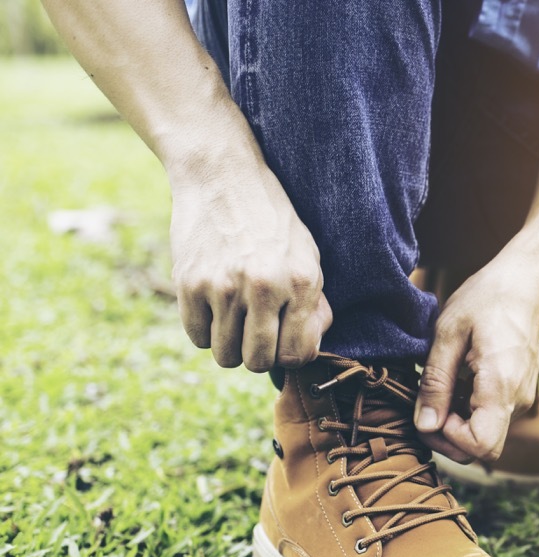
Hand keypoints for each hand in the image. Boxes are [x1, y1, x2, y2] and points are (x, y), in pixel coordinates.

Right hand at [169, 165, 331, 371]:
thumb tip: (307, 348)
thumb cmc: (272, 221)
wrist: (222, 176)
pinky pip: (197, 336)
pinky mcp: (189, 283)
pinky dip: (205, 329)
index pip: (297, 355)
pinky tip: (214, 305)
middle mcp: (263, 287)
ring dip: (230, 343)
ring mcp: (223, 287)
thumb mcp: (307, 256)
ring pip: (225, 356)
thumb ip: (313, 305)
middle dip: (259, 355)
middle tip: (256, 331)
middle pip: (258, 362)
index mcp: (300, 282)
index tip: (282, 340)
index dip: (289, 355)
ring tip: (235, 316)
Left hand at [414, 240, 538, 462]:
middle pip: (481, 448)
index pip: (481, 446)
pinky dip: (466, 409)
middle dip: (446, 436)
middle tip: (425, 401)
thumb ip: (436, 382)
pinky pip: (489, 417)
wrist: (529, 279)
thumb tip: (424, 426)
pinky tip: (456, 379)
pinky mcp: (517, 392)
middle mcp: (517, 400)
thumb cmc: (489, 297)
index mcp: (502, 386)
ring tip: (441, 382)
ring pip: (484, 434)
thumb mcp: (450, 332)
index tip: (430, 409)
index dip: (448, 438)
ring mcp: (521, 398)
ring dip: (455, 421)